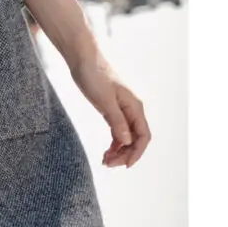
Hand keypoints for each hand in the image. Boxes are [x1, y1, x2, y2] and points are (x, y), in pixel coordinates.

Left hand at [71, 53, 149, 167]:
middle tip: (108, 164)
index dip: (137, 152)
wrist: (84, 60)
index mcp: (135, 107)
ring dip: (119, 151)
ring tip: (105, 161)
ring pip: (127, 137)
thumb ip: (117, 121)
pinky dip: (114, 144)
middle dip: (126, 154)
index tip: (125, 166)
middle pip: (136, 139)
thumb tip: (127, 141)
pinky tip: (106, 152)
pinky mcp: (113, 111)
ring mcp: (123, 111)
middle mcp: (132, 110)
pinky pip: (119, 132)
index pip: (144, 135)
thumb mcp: (104, 101)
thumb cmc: (94, 77)